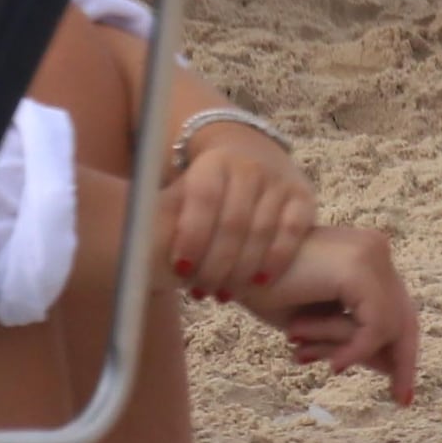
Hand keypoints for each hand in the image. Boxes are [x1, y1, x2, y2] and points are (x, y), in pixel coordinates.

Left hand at [160, 118, 321, 301]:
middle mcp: (249, 167)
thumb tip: (138, 250)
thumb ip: (168, 212)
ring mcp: (278, 180)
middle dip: (216, 263)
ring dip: (241, 269)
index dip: (192, 236)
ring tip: (225, 293)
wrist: (249, 149)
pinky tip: (260, 283)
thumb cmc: (207, 183)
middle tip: (203, 291)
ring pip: (261, 231)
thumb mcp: (185, 184)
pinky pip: (292, 232)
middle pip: (233, 222)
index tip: (179, 269)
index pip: (203, 199)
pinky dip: (276, 260)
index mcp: (214, 161)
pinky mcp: (303, 195)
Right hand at [252, 224, 419, 400]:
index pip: (397, 306)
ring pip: (389, 325)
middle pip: (404, 315)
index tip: (402, 391)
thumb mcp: (317, 320)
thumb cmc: (262, 288)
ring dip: (352, 352)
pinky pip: (376, 326)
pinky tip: (333, 364)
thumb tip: (393, 367)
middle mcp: (373, 247)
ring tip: (309, 358)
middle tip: (401, 401)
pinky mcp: (359, 268)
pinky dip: (356, 350)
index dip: (402, 348)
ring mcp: (369, 253)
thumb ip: (353, 336)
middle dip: (402, 361)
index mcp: (364, 251)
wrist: (225, 263)